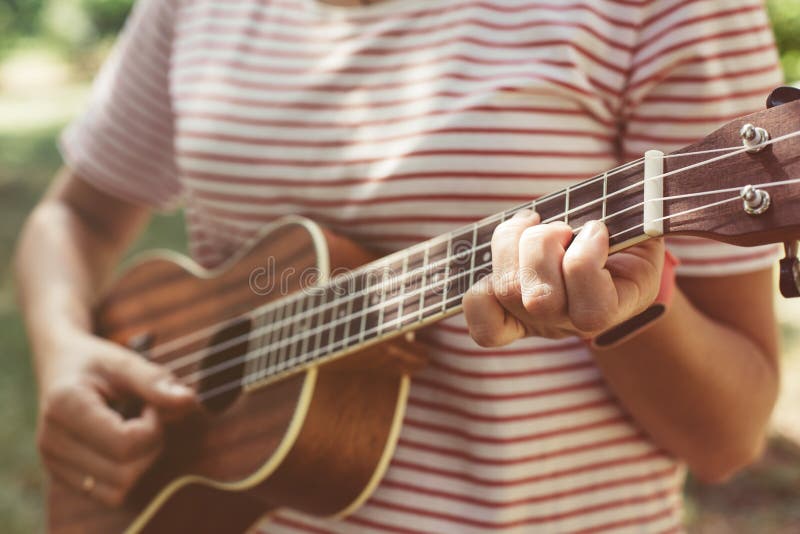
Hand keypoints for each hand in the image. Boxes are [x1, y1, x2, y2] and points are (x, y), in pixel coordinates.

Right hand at [36, 332, 196, 505]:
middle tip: (145, 415)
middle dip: (149, 445)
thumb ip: (155, 381)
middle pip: (124, 473)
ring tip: (133, 429)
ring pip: (119, 490)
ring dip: (140, 463)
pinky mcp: (64, 477)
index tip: (151, 404)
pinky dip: (126, 473)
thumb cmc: (95, 362)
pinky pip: (109, 494)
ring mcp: (54, 463)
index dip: (152, 427)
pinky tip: (122, 445)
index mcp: (64, 407)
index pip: (124, 444)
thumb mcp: (124, 361)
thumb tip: (189, 401)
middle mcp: (52, 442)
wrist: (60, 366)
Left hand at [463, 210, 664, 345]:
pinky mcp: (506, 315)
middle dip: (544, 245)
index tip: (597, 228)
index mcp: (612, 310)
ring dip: (512, 242)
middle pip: (539, 301)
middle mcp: (570, 325)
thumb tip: (616, 210)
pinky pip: (481, 315)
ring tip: (531, 223)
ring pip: (505, 290)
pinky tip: (505, 252)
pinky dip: (481, 285)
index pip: (592, 313)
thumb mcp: (640, 226)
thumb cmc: (623, 232)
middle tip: (560, 226)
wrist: (609, 254)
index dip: (587, 259)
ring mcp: (534, 321)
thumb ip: (636, 219)